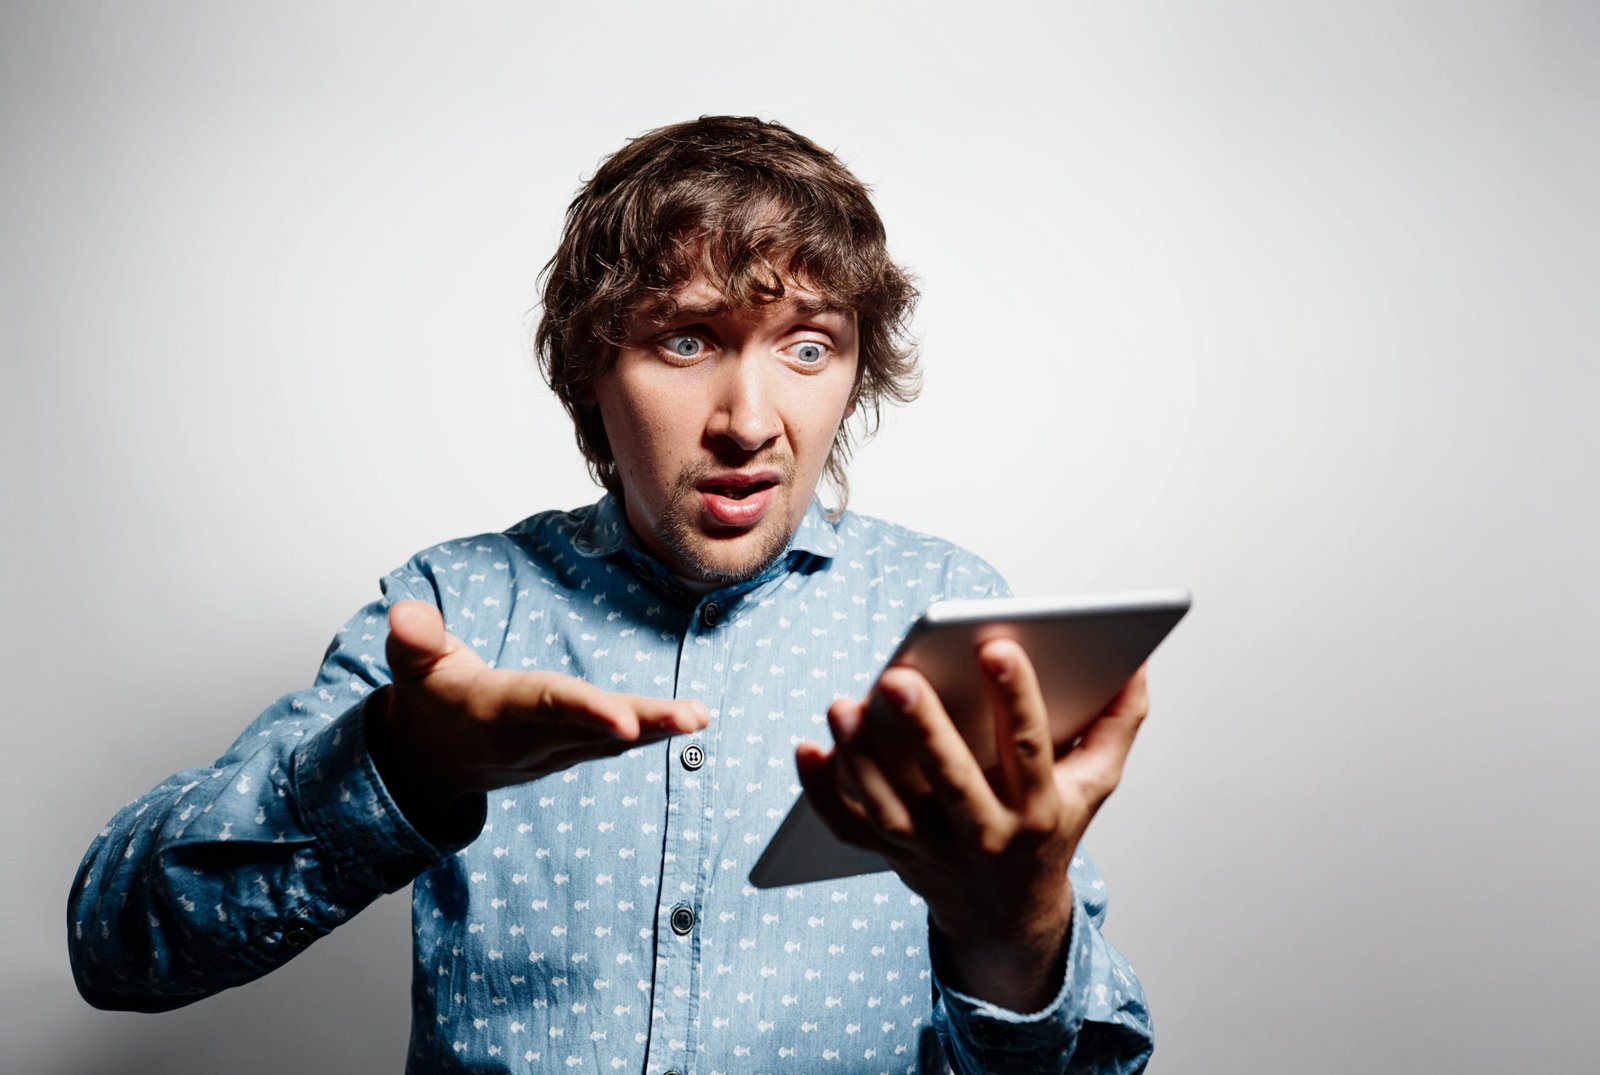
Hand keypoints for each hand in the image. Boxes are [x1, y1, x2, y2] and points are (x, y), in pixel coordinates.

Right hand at [372, 600, 708, 821]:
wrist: (428, 762)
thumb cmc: (429, 700)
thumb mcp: (411, 666)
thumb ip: (414, 638)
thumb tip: (405, 612)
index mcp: (499, 711)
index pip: (548, 705)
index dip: (586, 711)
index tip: (624, 720)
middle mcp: (532, 737)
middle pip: (595, 728)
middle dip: (645, 723)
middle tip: (692, 718)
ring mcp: (554, 751)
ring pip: (612, 740)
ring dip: (659, 730)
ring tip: (701, 716)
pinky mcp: (568, 753)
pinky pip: (614, 744)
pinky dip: (651, 734)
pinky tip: (689, 723)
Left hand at [795, 639, 1148, 1011]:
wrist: (1006, 915)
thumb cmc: (1050, 827)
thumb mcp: (1094, 784)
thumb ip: (1117, 721)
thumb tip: (1135, 660)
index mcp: (1037, 809)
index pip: (1027, 748)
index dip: (1015, 697)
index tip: (996, 645)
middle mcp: (984, 833)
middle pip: (950, 779)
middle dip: (923, 729)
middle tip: (896, 677)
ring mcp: (931, 849)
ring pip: (890, 805)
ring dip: (862, 757)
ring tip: (844, 704)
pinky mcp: (890, 854)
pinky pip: (849, 827)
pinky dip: (822, 792)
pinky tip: (806, 749)